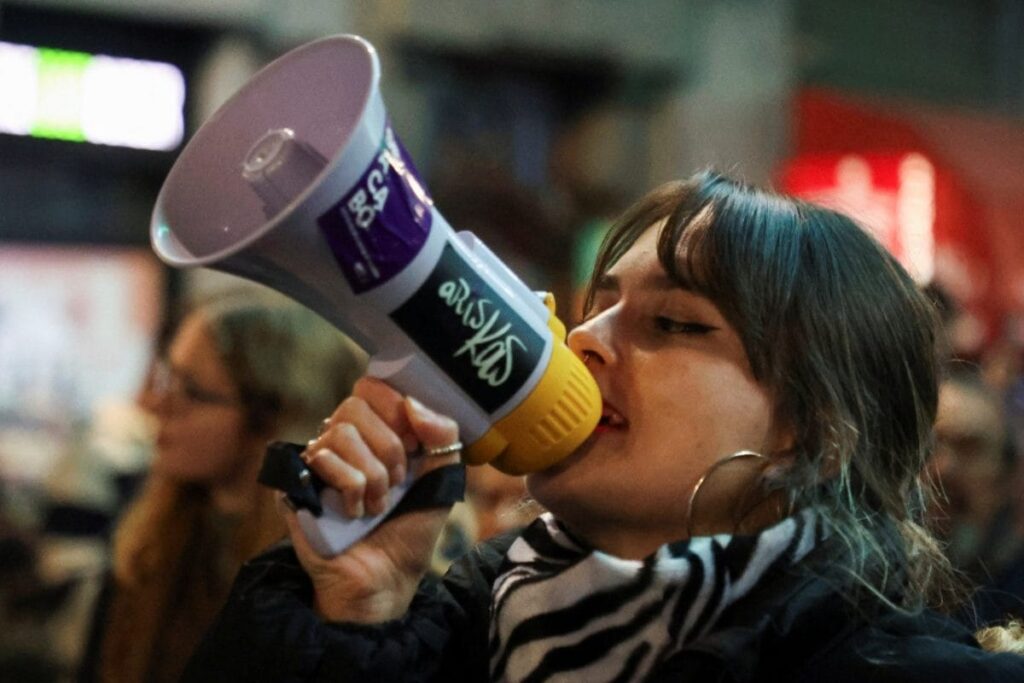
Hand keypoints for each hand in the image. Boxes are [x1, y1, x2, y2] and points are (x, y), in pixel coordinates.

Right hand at [279, 377, 460, 622]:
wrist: (386, 579)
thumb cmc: (411, 531)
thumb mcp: (442, 480)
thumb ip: (442, 437)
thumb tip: (414, 404)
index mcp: (376, 431)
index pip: (373, 386)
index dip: (396, 408)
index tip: (417, 445)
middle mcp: (343, 440)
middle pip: (356, 403)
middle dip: (390, 448)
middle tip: (398, 482)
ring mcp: (318, 460)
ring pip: (341, 432)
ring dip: (372, 475)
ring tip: (378, 504)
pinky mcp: (298, 483)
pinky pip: (321, 458)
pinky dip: (350, 488)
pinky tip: (354, 512)